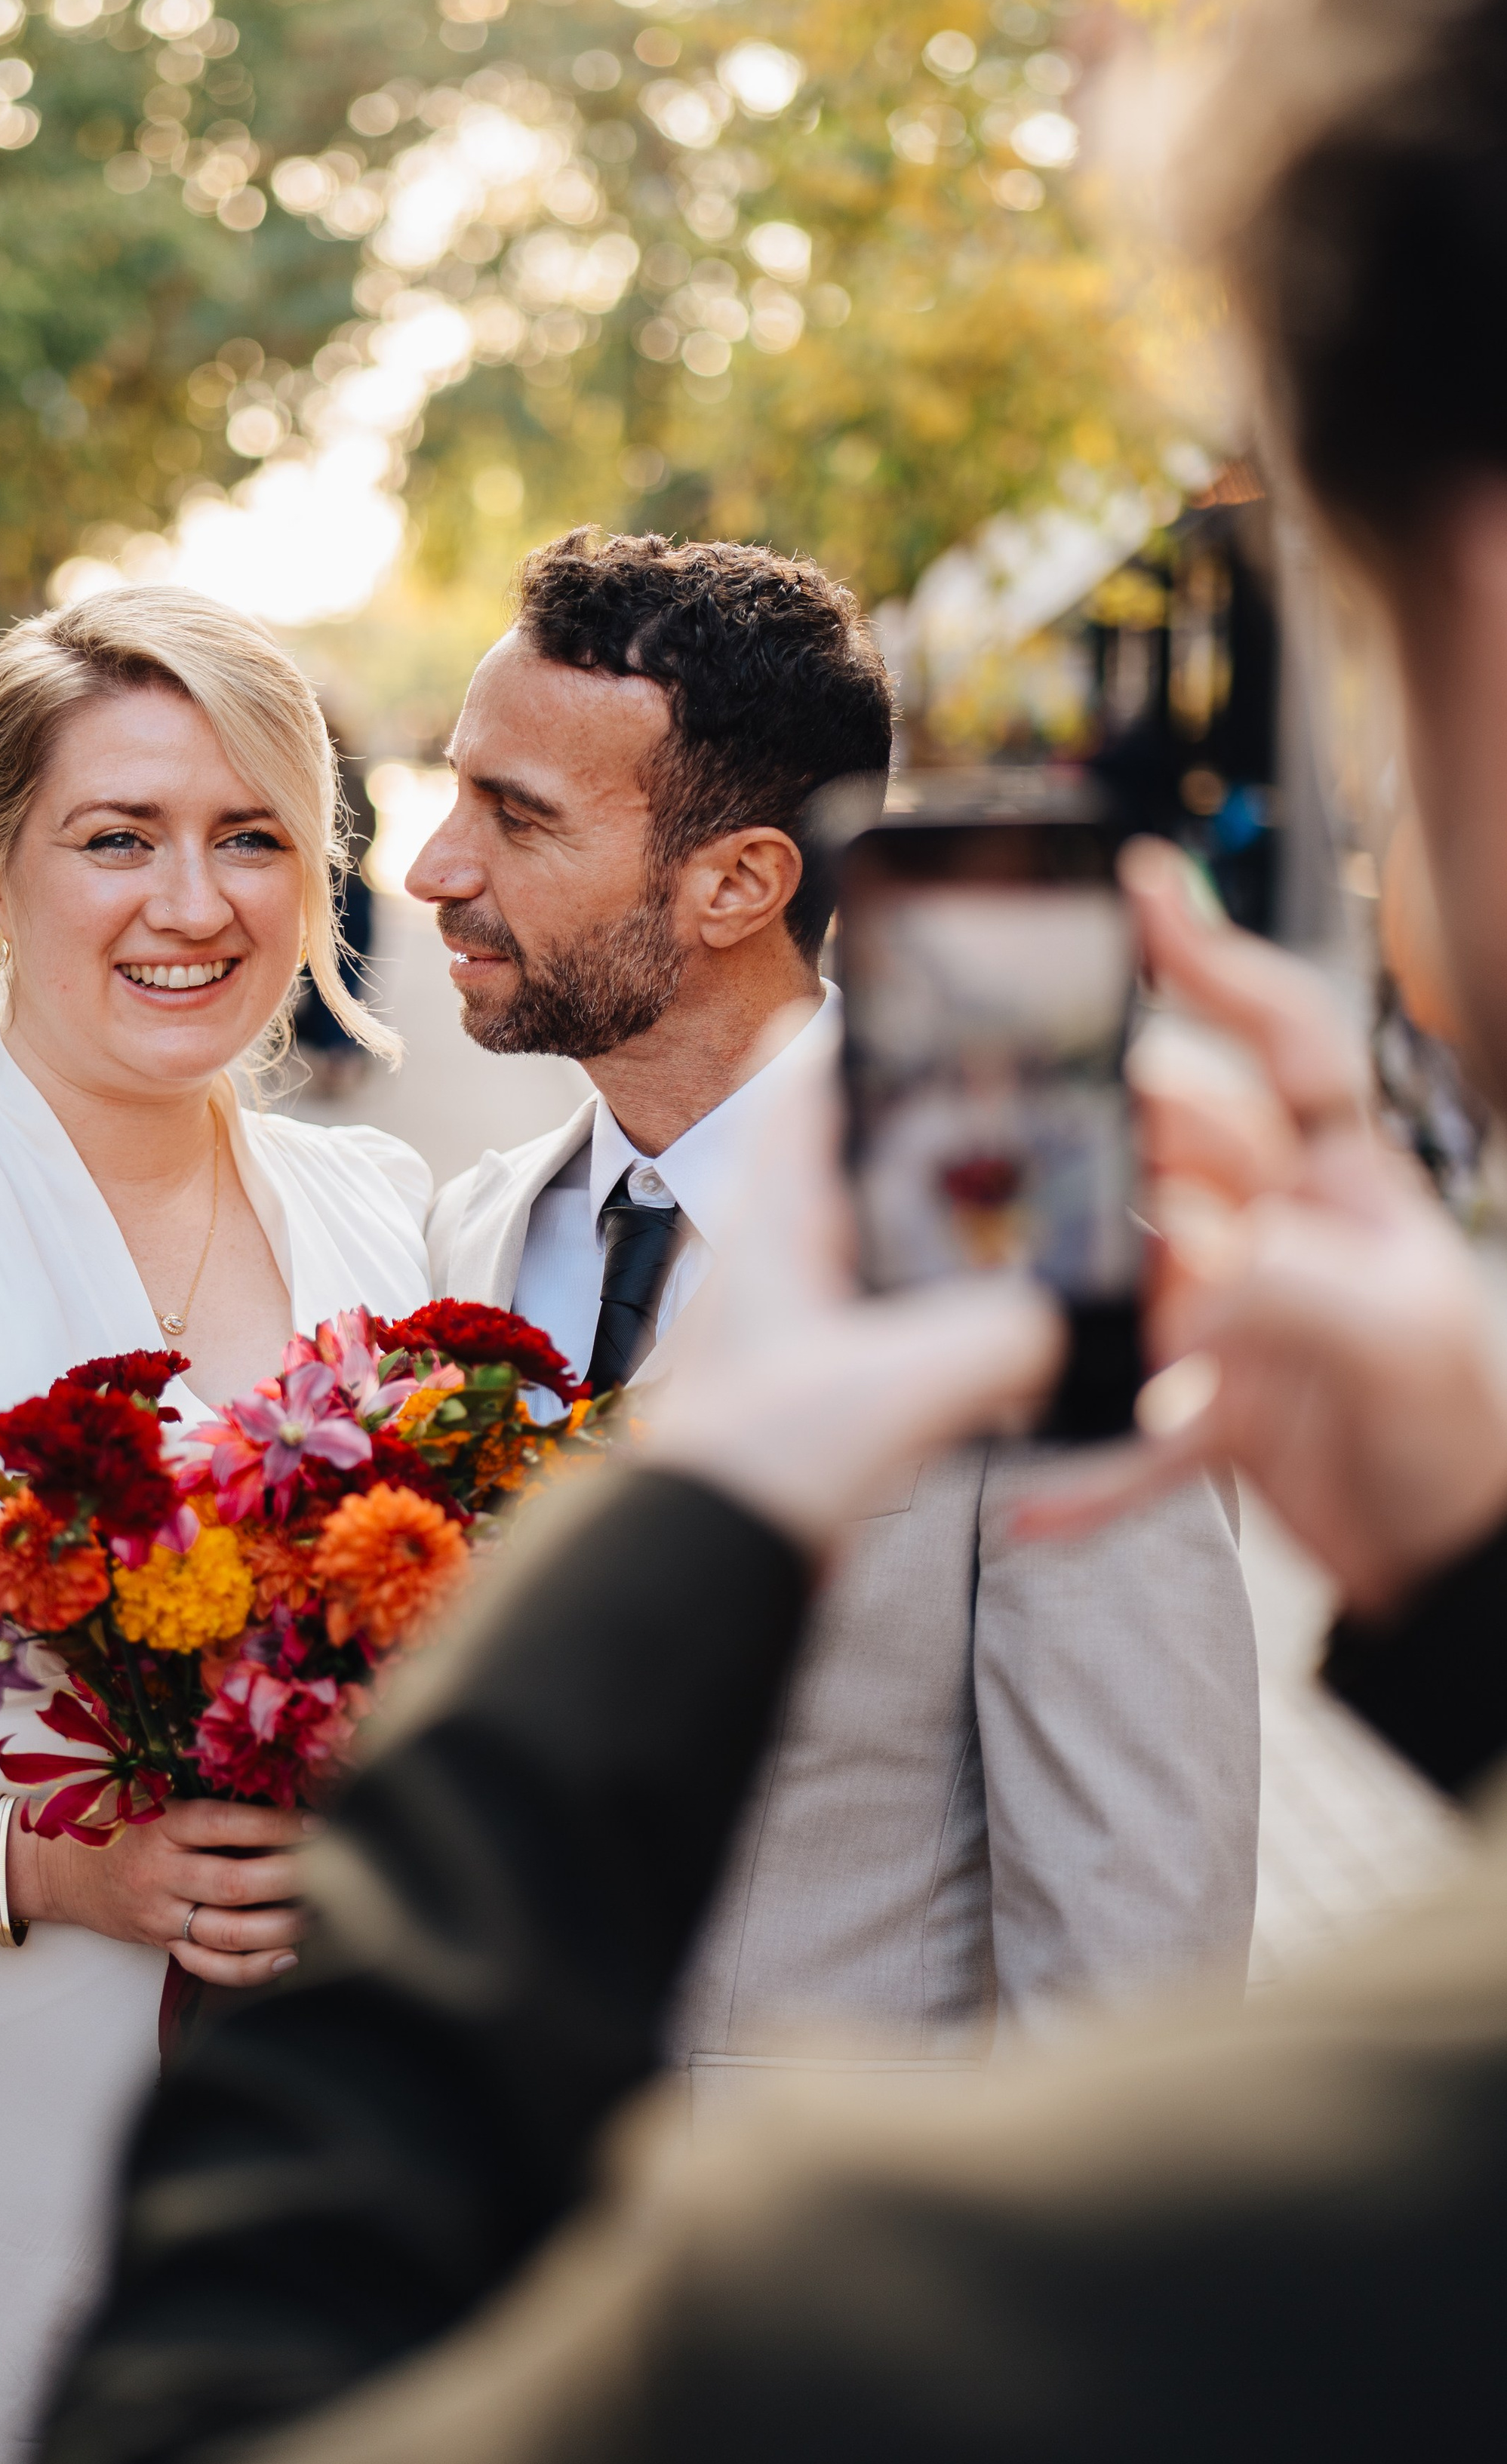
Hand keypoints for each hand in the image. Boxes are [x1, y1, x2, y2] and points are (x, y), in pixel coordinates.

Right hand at [7, 1799, 311, 1988]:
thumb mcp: (150, 1794)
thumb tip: (279, 1792)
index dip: (273, 1825)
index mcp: (161, 1826)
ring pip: (227, 1932)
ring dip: (280, 1927)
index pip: (224, 1825)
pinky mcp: (160, 1944)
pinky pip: (207, 1966)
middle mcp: (160, 1874)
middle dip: (291, 1879)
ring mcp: (160, 1915)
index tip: (317, 1823)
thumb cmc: (115, 1820)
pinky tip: (287, 1957)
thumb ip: (202, 1799)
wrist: (56, 1867)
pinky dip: (250, 1969)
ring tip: (321, 1913)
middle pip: (234, 1884)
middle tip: (335, 1870)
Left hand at [643, 1033, 1064, 1555]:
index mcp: (780, 1223)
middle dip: (943, 1121)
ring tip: (1051, 1198)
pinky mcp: (840, 1382)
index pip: (808, 1079)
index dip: (867, 1023)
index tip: (942, 994)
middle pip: (866, 1146)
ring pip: (894, 1228)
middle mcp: (790, 1257)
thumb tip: (1063, 1323)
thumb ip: (992, 1340)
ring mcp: (814, 1319)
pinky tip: (1025, 1319)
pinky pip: (914, 1308)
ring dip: (962, 1213)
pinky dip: (969, 1299)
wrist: (701, 1576)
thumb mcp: (892, 1390)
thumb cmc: (757, 1472)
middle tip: (1031, 1100)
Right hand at [1011, 840, 1506, 1612]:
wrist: (1460, 1574)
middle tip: (1016, 1116)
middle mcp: (1284, 1234)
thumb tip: (1180, 1277)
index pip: (1284, 1044)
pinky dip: (1081, 1466)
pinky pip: (1123, 1428)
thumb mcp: (1393, 1342)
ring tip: (1002, 1295)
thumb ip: (1288, 1284)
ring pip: (1131, 1267)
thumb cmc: (1458, 1443)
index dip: (1218, 958)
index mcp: (1345, 1188)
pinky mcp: (1212, 1410)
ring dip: (1076, 1289)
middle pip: (1175, 1142)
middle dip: (1103, 1123)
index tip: (1143, 889)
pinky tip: (1028, 1509)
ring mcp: (1242, 1318)